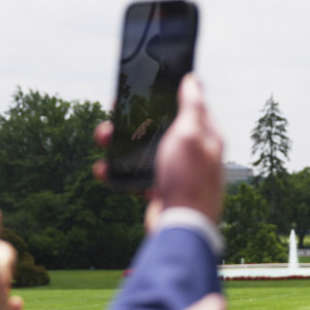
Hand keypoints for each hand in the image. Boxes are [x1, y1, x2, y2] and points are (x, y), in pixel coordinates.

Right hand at [93, 75, 224, 224]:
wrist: (182, 228)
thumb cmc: (190, 180)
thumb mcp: (190, 135)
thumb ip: (191, 107)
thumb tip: (194, 80)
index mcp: (207, 135)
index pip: (188, 104)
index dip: (165, 92)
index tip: (142, 84)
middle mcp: (193, 152)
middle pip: (159, 126)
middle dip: (133, 119)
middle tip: (113, 113)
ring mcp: (176, 171)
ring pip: (143, 150)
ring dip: (120, 144)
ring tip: (103, 138)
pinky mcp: (162, 190)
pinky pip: (135, 175)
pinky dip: (119, 172)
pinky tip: (105, 170)